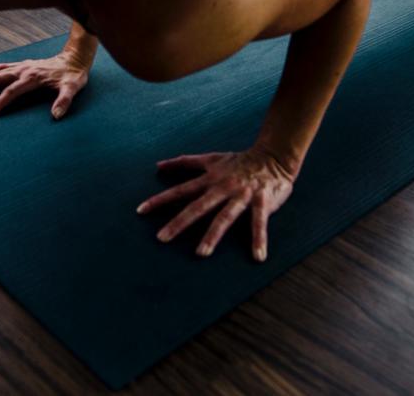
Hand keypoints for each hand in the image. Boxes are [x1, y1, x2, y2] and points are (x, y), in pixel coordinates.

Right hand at [0, 50, 89, 119]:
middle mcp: (23, 70)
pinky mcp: (22, 64)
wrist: (75, 57)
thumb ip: (64, 101)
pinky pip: (0, 66)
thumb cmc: (74, 75)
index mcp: (32, 78)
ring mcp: (21, 66)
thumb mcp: (72, 88)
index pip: (10, 92)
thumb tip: (56, 116)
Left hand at [136, 148, 295, 261]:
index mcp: (209, 180)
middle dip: (179, 222)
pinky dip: (259, 239)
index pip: (180, 191)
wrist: (273, 156)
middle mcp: (222, 187)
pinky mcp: (262, 202)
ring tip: (201, 253)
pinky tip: (257, 257)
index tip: (140, 211)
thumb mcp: (211, 159)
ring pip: (225, 217)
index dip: (160, 200)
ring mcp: (242, 195)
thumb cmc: (239, 161)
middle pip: (197, 206)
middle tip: (161, 238)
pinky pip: (259, 223)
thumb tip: (158, 165)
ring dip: (213, 235)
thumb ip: (185, 163)